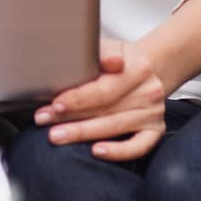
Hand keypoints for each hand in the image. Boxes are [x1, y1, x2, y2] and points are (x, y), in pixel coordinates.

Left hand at [34, 38, 168, 161]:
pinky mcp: (155, 131)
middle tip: (45, 120)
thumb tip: (110, 61)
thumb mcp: (110, 48)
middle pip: (105, 109)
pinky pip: (138, 147)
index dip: (77, 98)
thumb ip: (101, 53)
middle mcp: (149, 92)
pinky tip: (96, 152)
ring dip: (83, 133)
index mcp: (138, 68)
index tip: (55, 104)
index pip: (103, 89)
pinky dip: (117, 152)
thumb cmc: (121, 60)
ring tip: (58, 135)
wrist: (149, 70)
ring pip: (115, 128)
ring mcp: (153, 113)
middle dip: (71, 117)